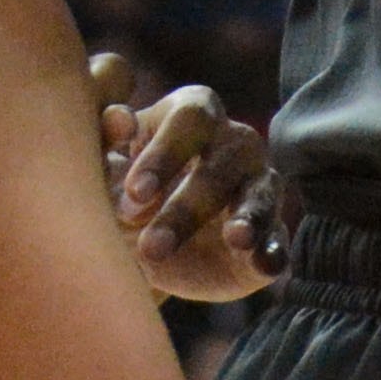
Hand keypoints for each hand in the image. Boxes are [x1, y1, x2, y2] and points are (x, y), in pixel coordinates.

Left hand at [91, 50, 287, 302]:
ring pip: (257, 196)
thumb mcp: (106, 172)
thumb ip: (104, 145)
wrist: (146, 250)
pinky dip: (271, 252)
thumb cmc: (125, 192)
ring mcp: (258, 187)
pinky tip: (264, 265)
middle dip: (187, 206)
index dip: (165, 153)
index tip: (134, 195)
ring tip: (235, 239)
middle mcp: (234, 143)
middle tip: (150, 246)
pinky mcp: (268, 236)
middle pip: (222, 162)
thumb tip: (117, 120)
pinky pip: (276, 240)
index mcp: (192, 114)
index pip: (190, 118)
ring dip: (245, 219)